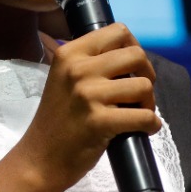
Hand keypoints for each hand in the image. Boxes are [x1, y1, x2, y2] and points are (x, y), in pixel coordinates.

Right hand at [18, 23, 159, 191]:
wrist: (39, 159)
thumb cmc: (57, 120)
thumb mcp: (65, 80)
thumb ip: (90, 63)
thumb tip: (130, 55)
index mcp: (70, 53)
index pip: (118, 31)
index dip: (134, 47)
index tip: (133, 67)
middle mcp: (78, 69)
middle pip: (136, 56)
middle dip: (147, 74)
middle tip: (140, 93)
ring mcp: (88, 95)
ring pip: (143, 85)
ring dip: (149, 102)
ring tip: (140, 112)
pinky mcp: (99, 122)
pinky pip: (143, 116)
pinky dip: (151, 124)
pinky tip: (146, 128)